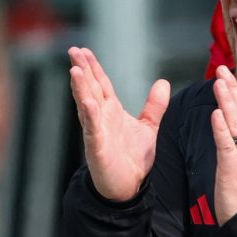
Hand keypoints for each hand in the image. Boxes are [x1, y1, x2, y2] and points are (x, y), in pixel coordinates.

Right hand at [68, 46, 170, 201]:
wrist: (129, 186)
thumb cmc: (133, 158)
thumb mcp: (148, 127)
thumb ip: (154, 106)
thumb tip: (163, 82)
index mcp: (111, 111)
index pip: (101, 84)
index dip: (93, 67)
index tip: (84, 50)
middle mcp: (101, 118)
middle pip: (90, 89)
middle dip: (82, 70)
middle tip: (74, 51)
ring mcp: (97, 131)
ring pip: (86, 105)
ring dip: (81, 88)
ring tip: (75, 70)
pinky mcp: (97, 147)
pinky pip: (93, 129)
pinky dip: (90, 116)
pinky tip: (88, 102)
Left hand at [210, 66, 236, 222]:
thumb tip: (236, 138)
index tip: (228, 79)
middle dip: (232, 91)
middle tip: (223, 70)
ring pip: (236, 124)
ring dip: (227, 102)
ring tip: (219, 82)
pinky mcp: (233, 169)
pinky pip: (227, 145)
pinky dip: (221, 129)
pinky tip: (216, 114)